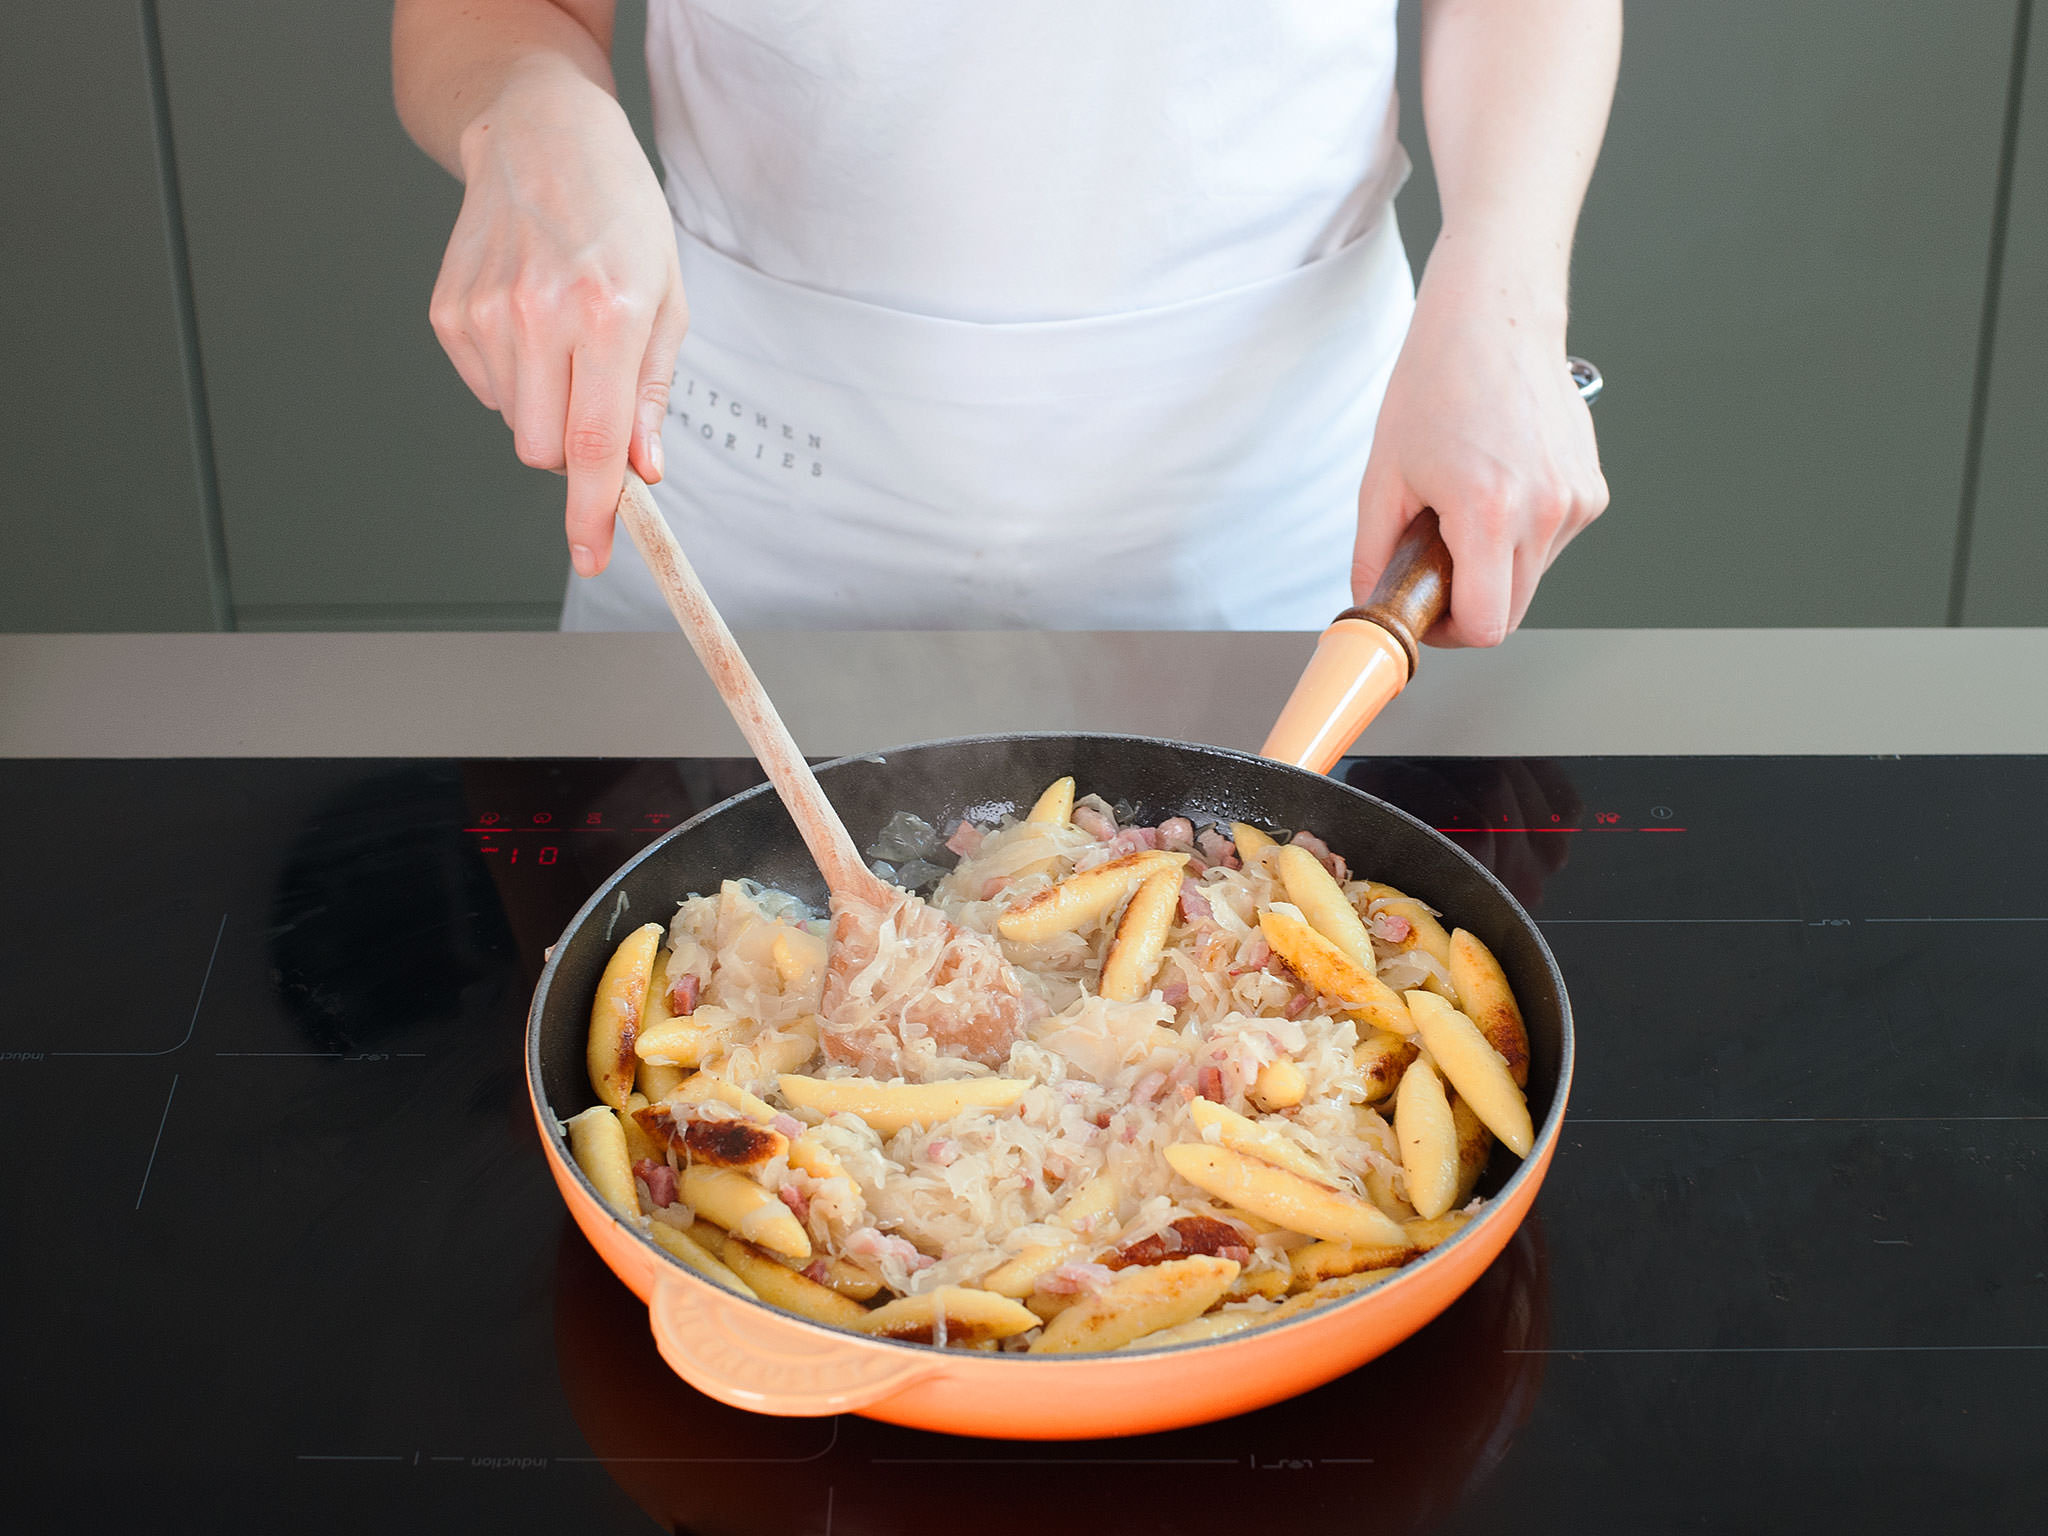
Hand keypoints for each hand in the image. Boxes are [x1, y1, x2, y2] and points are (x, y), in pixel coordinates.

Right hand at [428, 63, 685, 575]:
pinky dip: (513, 377)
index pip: (591, 446)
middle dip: (572, 450)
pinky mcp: (448, 311)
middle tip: (596, 392)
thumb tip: (640, 471)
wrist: (541, 134)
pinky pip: (485, 389)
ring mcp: (483, 313)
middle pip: (543, 452)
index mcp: (605, 315)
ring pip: (514, 424)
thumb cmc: (619, 213)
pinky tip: (529, 320)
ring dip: (544, 405)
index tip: (592, 554)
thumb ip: (651, 393)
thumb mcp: (667, 298)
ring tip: (564, 334)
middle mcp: (537, 316)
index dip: (591, 513)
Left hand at [1353, 240, 1607, 646]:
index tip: (1429, 613)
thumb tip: (1371, 603)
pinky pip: (1552, 544)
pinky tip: (1497, 488)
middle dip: (1469, 602)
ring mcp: (1576, 501)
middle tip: (1434, 565)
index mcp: (1491, 512)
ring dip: (1495, 566)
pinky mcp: (1591, 489)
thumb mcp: (1383, 475)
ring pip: (1532, 579)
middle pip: (1511, 611)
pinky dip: (1521, 536)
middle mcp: (1547, 511)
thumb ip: (1373, 553)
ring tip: (1463, 509)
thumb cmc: (1437, 382)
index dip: (1450, 632)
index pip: (1486, 627)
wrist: (1493, 319)